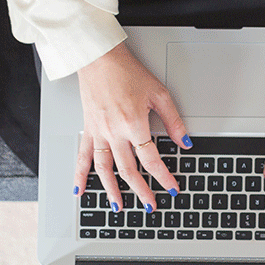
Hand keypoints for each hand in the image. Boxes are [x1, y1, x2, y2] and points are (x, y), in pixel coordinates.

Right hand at [73, 42, 190, 212]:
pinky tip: (80, 190)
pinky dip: (79, 174)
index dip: (164, 177)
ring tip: (119, 206)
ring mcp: (98, 132)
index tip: (172, 188)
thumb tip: (184, 142)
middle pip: (128, 170)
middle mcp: (113, 132)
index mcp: (133, 124)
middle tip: (151, 205)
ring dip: (111, 190)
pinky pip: (82, 156)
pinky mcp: (88, 129)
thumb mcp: (160, 94)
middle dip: (141, 191)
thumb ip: (173, 121)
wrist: (99, 58)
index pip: (152, 159)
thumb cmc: (127, 72)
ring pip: (104, 169)